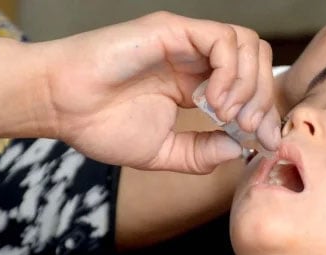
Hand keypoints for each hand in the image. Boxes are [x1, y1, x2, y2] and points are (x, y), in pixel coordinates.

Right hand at [39, 11, 278, 172]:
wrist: (60, 106)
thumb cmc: (100, 125)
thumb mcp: (163, 152)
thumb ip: (202, 153)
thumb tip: (239, 149)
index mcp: (196, 86)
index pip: (249, 87)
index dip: (265, 114)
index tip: (265, 141)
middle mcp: (196, 61)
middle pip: (257, 62)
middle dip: (262, 99)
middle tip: (248, 129)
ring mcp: (187, 43)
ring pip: (248, 45)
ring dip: (249, 84)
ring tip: (227, 115)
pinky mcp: (173, 30)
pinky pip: (224, 40)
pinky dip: (230, 72)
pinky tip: (213, 100)